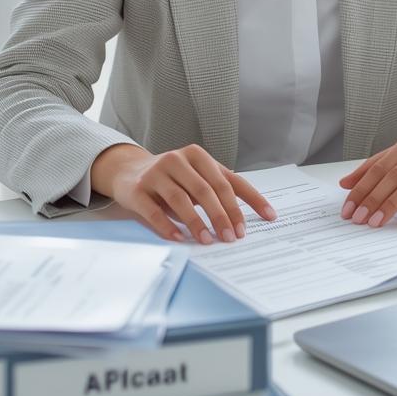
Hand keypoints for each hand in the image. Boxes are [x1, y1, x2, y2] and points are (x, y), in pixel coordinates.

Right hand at [107, 143, 276, 244]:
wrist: (128, 172)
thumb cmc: (173, 178)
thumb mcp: (198, 177)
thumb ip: (222, 188)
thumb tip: (248, 215)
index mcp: (197, 155)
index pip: (228, 180)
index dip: (250, 200)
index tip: (268, 217)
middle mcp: (177, 159)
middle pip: (205, 190)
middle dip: (223, 215)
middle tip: (233, 236)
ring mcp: (155, 173)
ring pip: (180, 199)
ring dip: (197, 222)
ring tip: (209, 240)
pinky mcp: (137, 189)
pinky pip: (154, 210)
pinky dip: (167, 226)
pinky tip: (179, 238)